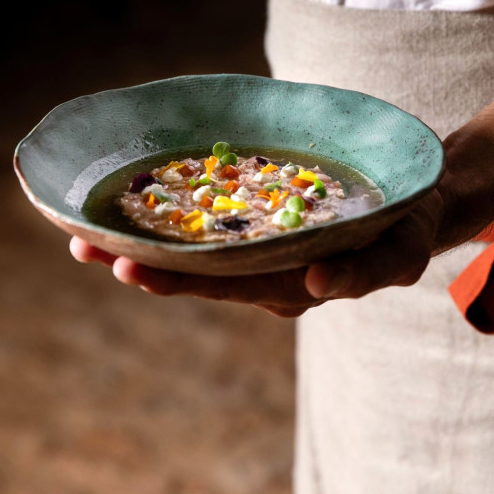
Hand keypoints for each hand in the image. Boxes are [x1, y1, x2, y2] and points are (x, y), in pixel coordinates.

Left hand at [69, 188, 444, 317]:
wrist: (410, 206)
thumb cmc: (407, 228)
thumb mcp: (401, 254)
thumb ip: (363, 273)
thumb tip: (317, 286)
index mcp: (293, 287)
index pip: (225, 286)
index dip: (176, 278)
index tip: (127, 269)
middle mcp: (267, 276)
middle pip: (195, 274)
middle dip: (140, 263)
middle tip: (84, 246)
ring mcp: (259, 255)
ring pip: (194, 256)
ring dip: (143, 246)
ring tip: (86, 234)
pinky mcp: (257, 228)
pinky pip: (207, 232)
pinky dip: (170, 224)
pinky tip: (136, 208)